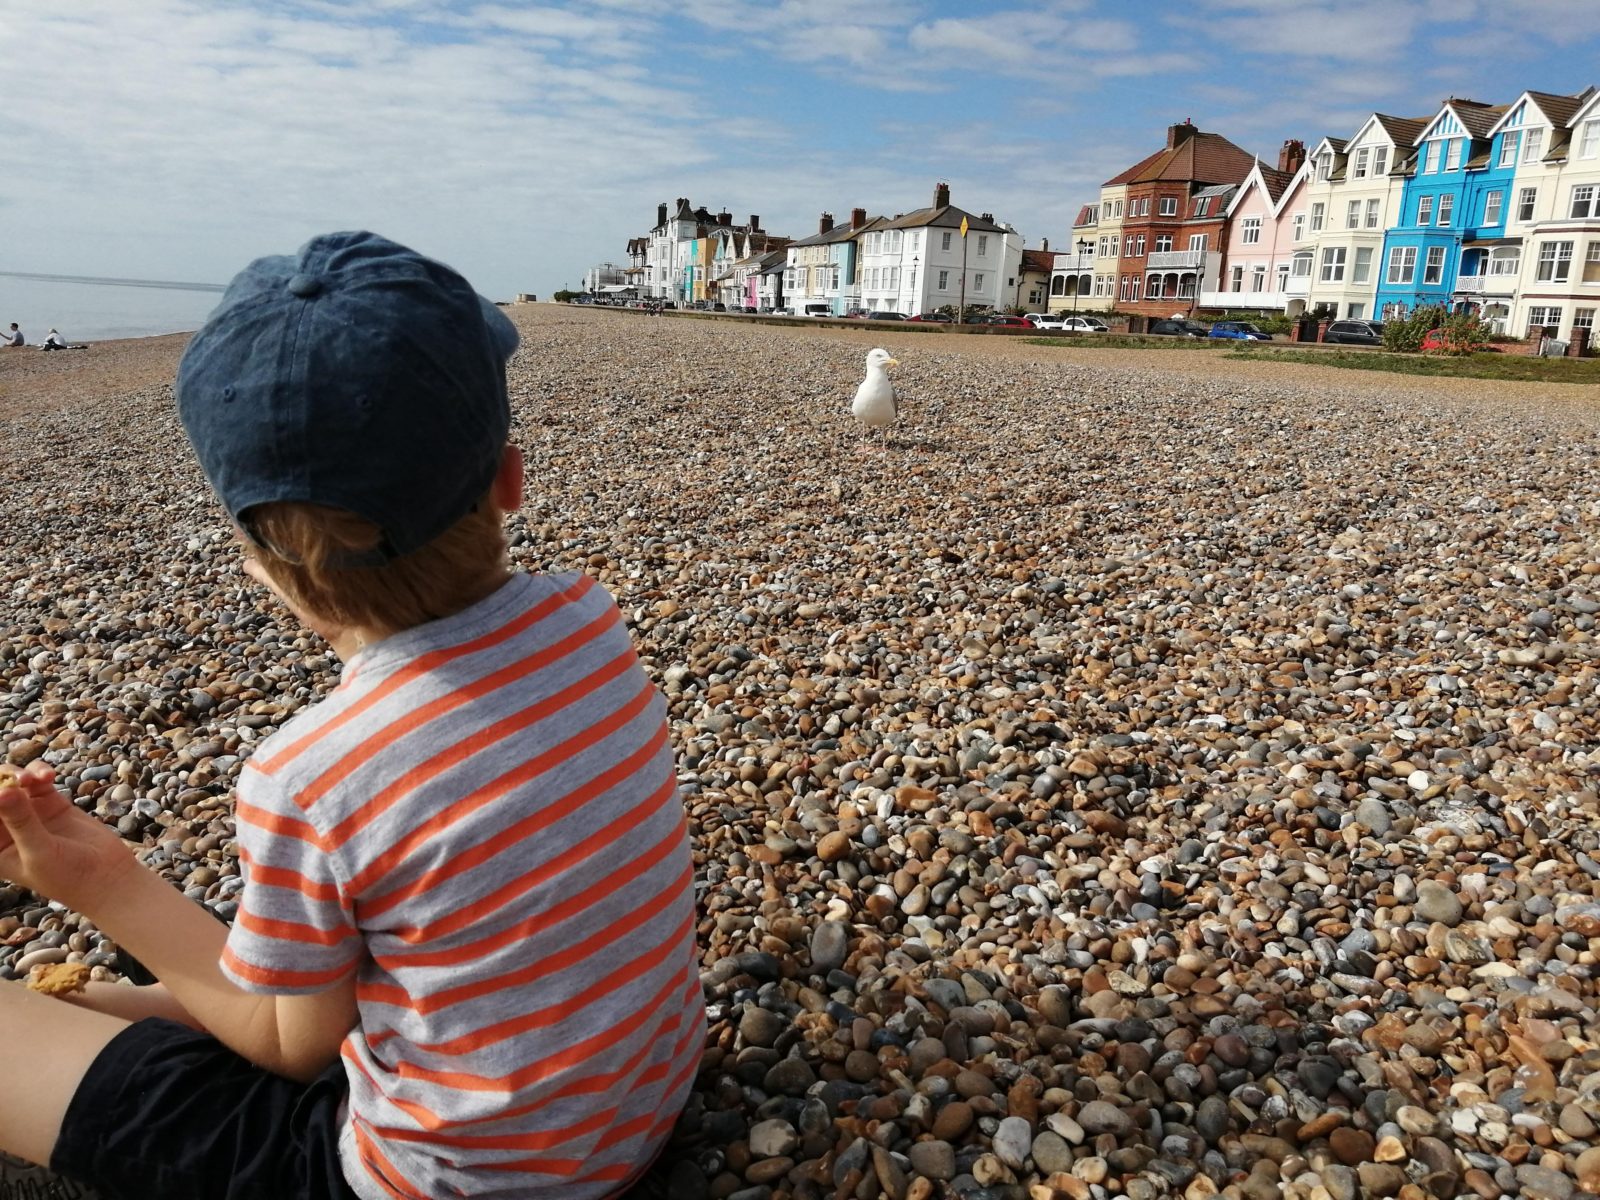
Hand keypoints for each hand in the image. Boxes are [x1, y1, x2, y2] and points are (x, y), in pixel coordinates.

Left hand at [0, 763, 136, 913]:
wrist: (107, 878)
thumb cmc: (67, 877)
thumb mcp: (39, 852)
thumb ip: (21, 821)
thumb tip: (3, 791)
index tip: (1, 792)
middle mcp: (6, 828)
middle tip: (15, 780)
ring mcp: (28, 813)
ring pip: (13, 783)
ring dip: (19, 774)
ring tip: (31, 779)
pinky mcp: (51, 802)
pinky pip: (38, 780)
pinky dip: (40, 772)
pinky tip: (48, 776)